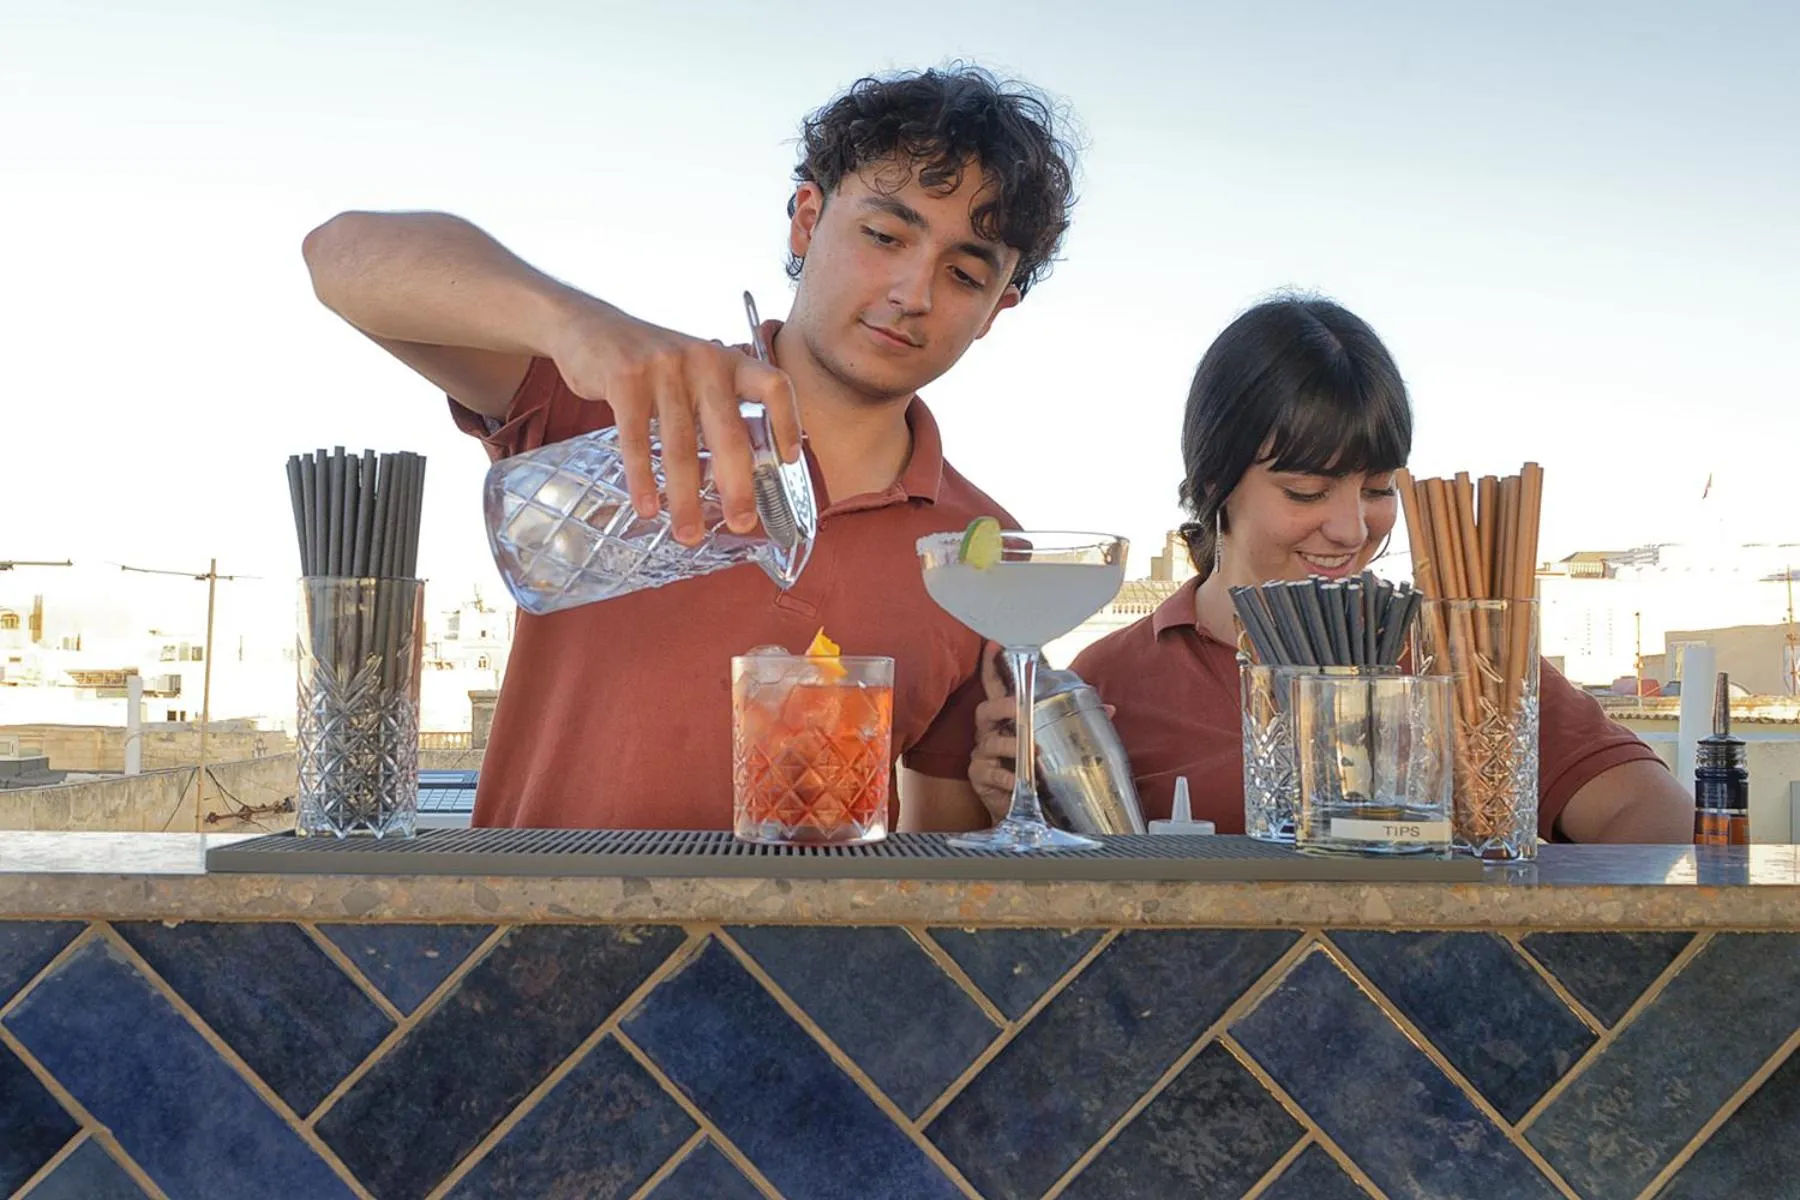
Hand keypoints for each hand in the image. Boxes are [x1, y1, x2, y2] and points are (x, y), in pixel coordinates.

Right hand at [547, 301, 801, 544]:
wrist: (590, 327)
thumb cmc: (653, 365)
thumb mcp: (695, 372)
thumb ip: (718, 409)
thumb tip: (744, 474)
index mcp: (728, 360)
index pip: (773, 385)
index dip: (786, 422)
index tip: (789, 461)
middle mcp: (703, 360)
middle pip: (728, 431)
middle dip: (737, 484)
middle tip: (741, 523)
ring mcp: (663, 367)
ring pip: (680, 444)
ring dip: (685, 496)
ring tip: (688, 534)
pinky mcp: (624, 378)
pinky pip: (635, 438)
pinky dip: (642, 478)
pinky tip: (646, 507)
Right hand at [967, 641, 1116, 826]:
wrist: (1020, 805)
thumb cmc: (1033, 766)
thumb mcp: (1052, 742)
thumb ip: (1076, 723)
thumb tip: (1111, 709)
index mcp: (1005, 717)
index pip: (995, 686)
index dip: (992, 665)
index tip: (994, 645)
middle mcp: (989, 731)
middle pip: (986, 708)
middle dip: (1004, 706)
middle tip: (1022, 711)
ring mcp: (982, 753)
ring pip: (991, 741)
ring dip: (1015, 746)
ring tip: (1034, 753)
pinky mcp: (979, 775)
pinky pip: (990, 771)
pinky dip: (1007, 777)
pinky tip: (1019, 782)